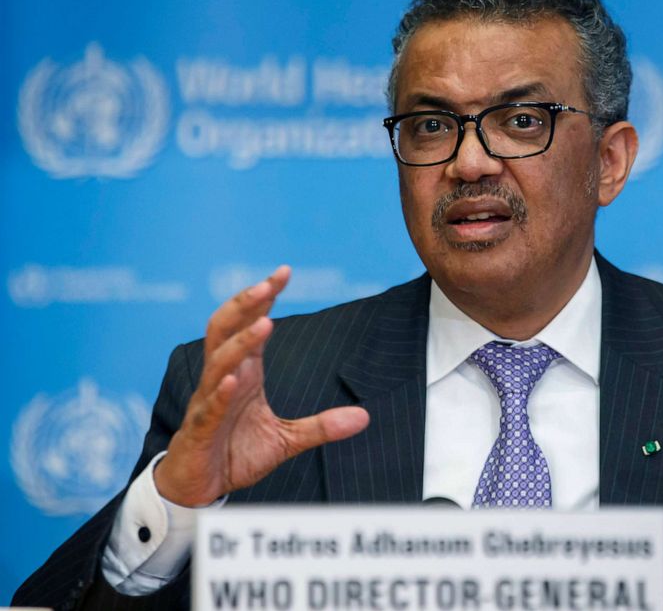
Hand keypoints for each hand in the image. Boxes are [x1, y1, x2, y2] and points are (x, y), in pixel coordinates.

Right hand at [154, 266, 369, 505]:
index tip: (283, 272)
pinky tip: (232, 380)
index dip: (264, 298)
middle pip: (227, 330)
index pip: (251, 325)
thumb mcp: (287, 439)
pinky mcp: (200, 430)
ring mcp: (209, 402)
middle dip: (245, 304)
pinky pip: (209, 407)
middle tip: (267, 283)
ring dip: (241, 342)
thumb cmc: (235, 453)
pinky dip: (221, 392)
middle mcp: (224, 379)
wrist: (198, 488)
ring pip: (218, 362)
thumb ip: (322, 426)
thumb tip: (365, 417)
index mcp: (244, 373)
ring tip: (264, 323)